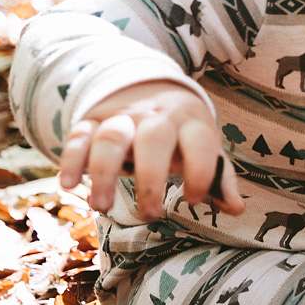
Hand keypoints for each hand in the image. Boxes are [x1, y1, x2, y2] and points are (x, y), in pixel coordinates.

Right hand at [58, 81, 243, 220]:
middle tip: (150, 215)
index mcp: (190, 121)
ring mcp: (122, 117)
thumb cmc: (182, 133)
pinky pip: (78, 135)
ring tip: (101, 208)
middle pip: (153, 137)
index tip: (194, 200)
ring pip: (111, 137)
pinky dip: (70, 159)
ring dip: (103, 173)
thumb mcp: (203, 148)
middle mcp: (155, 115)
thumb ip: (219, 178)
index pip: (199, 140)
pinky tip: (67, 186)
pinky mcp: (92, 121)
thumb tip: (236, 209)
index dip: (200, 169)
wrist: (148, 88)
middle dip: (151, 178)